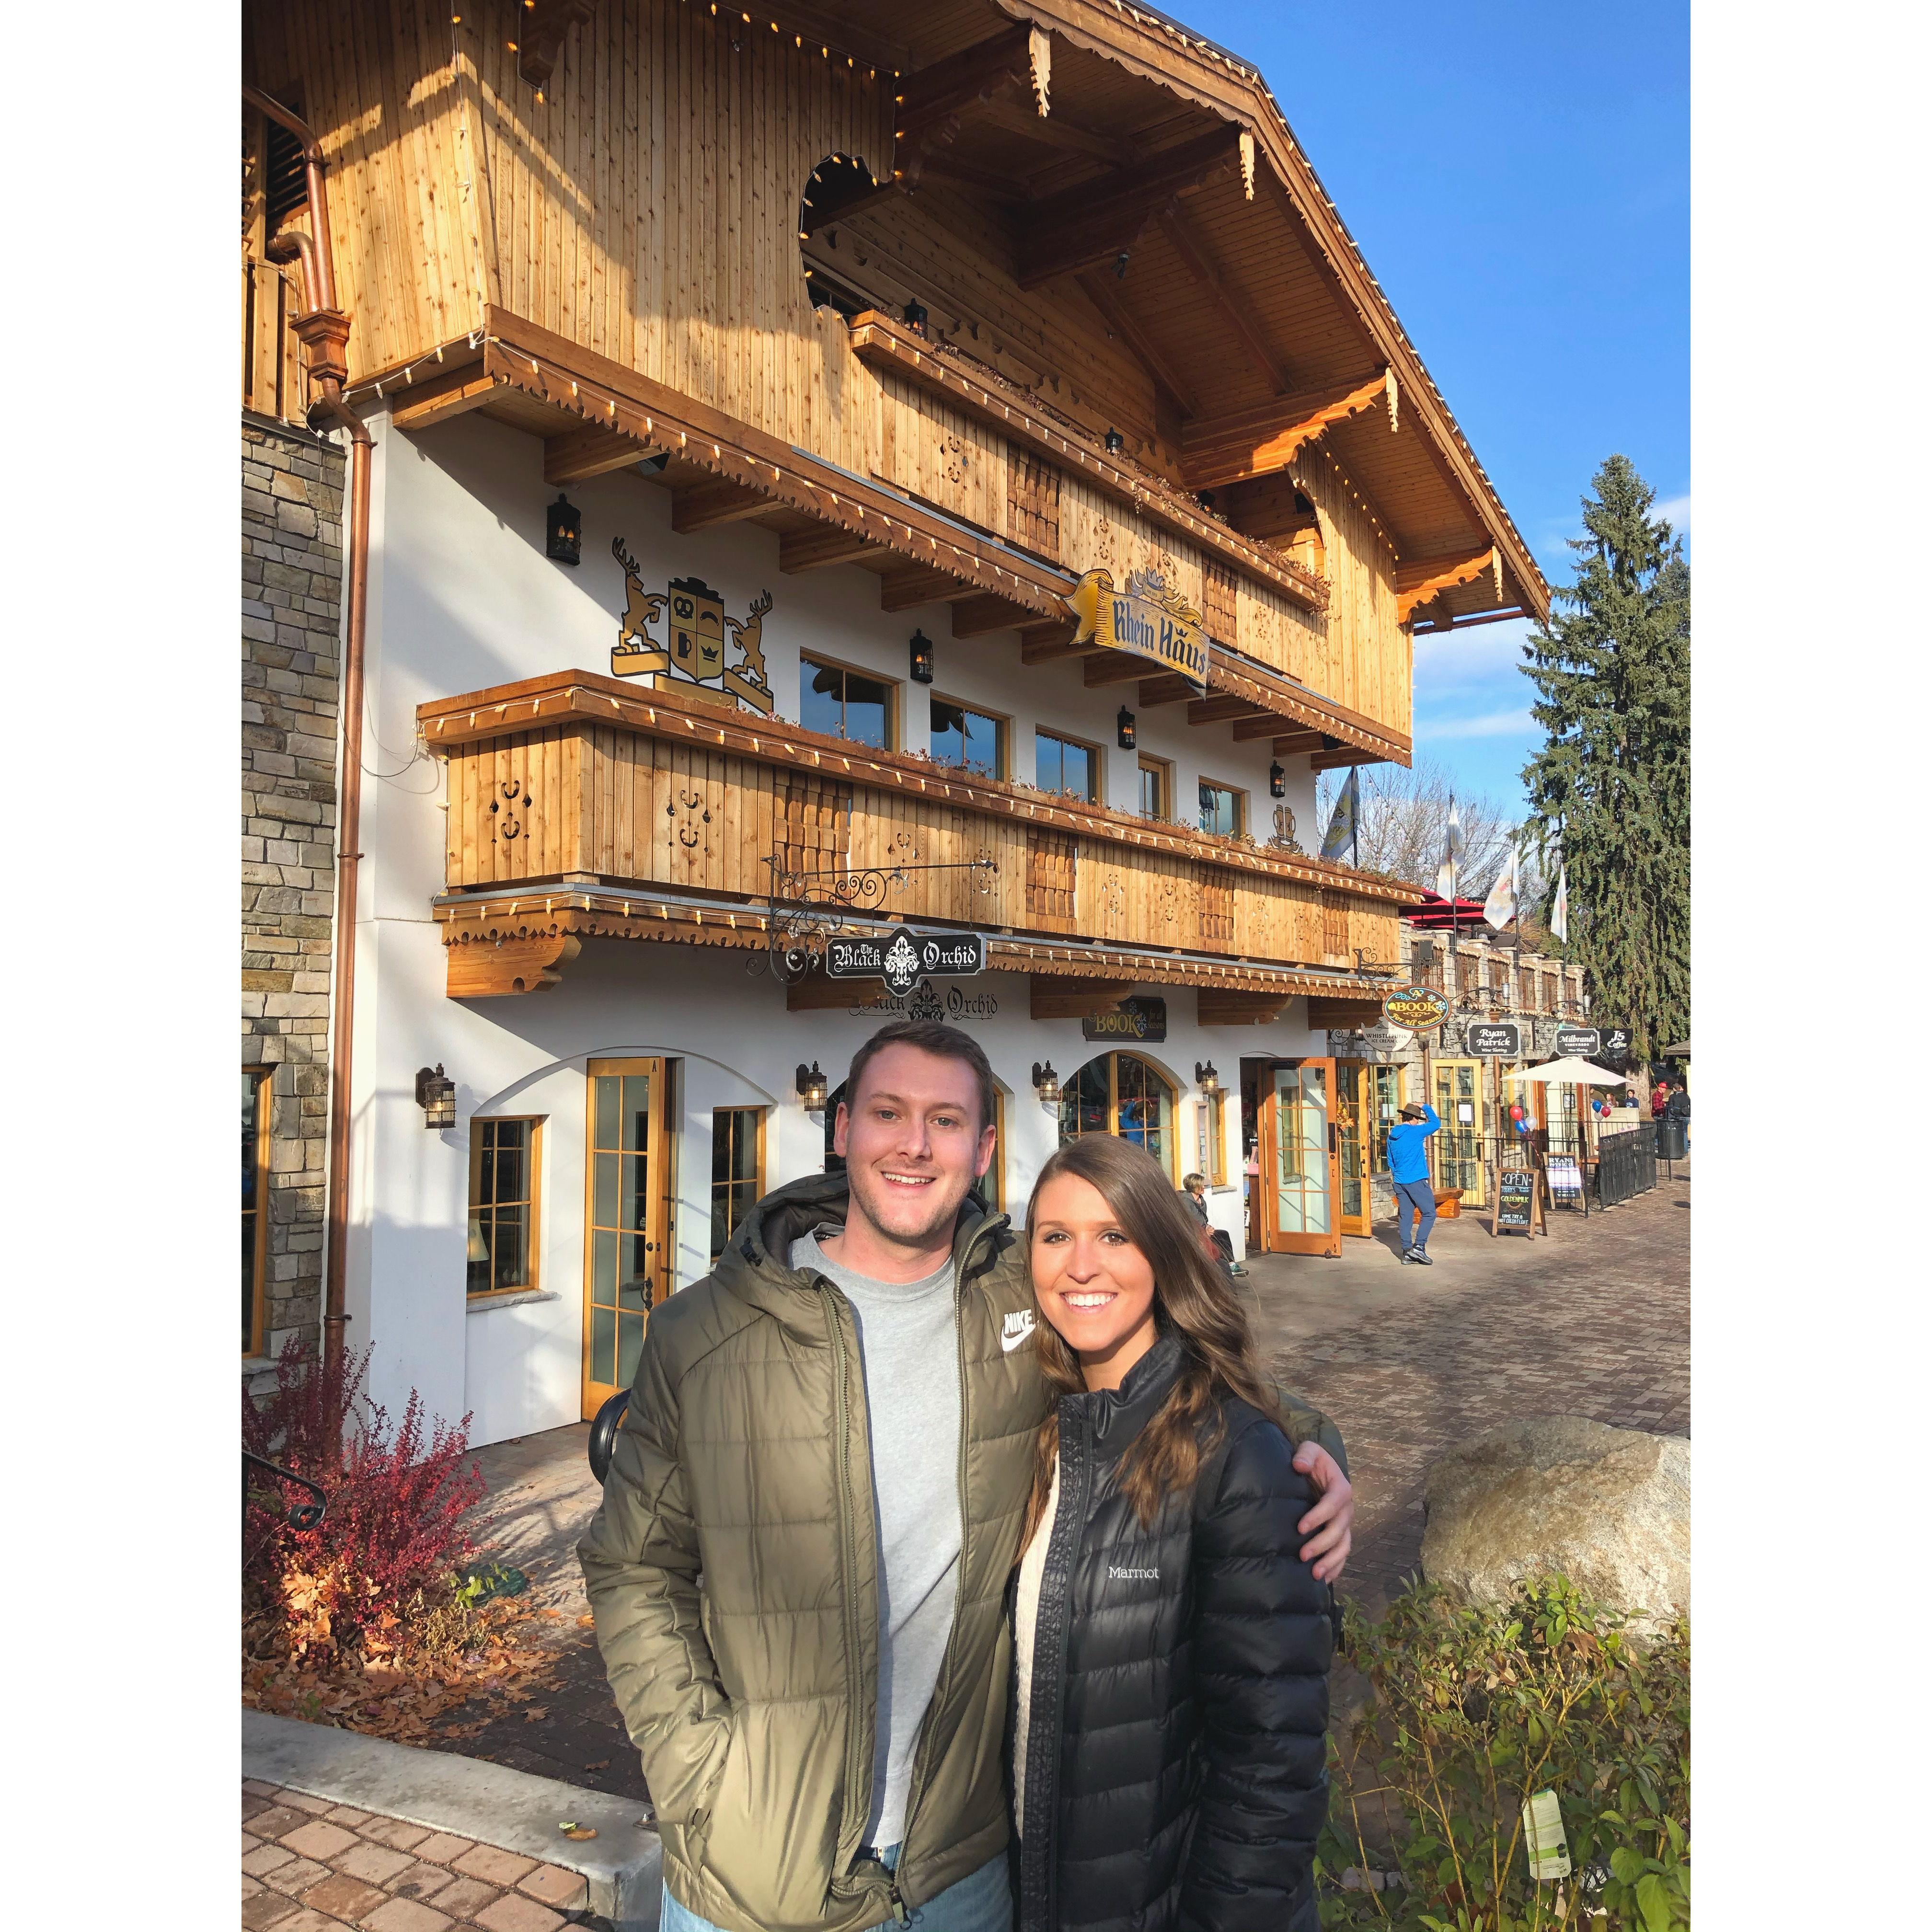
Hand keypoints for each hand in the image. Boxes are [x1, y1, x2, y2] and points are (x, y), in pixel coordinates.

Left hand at [1291, 1441, 1352, 1583]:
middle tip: (1302, 1555)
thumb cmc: (1312, 1460)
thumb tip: (1299, 1465)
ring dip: (1331, 1562)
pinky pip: (1342, 1554)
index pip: (1333, 1504)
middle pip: (1339, 1530)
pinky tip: (1324, 1581)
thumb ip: (1305, 1454)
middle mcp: (1346, 1509)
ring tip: (1315, 1575)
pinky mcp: (1340, 1534)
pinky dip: (1336, 1567)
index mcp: (1340, 1488)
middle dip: (1322, 1544)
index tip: (1300, 1528)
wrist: (1319, 1470)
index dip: (1318, 1517)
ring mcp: (1345, 1524)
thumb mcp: (1309, 1450)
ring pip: (1343, 1546)